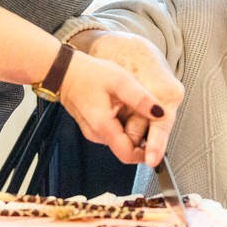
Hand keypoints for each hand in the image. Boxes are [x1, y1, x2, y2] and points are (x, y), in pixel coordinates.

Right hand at [64, 31, 183, 166]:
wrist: (65, 72)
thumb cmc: (89, 75)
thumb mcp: (120, 81)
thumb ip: (141, 99)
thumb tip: (161, 113)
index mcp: (104, 127)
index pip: (128, 155)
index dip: (145, 154)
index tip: (158, 146)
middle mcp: (97, 135)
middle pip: (126, 148)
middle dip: (141, 138)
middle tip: (150, 121)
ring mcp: (94, 132)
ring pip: (120, 140)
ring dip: (131, 130)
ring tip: (136, 110)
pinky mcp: (93, 126)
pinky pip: (112, 132)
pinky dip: (122, 124)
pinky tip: (123, 107)